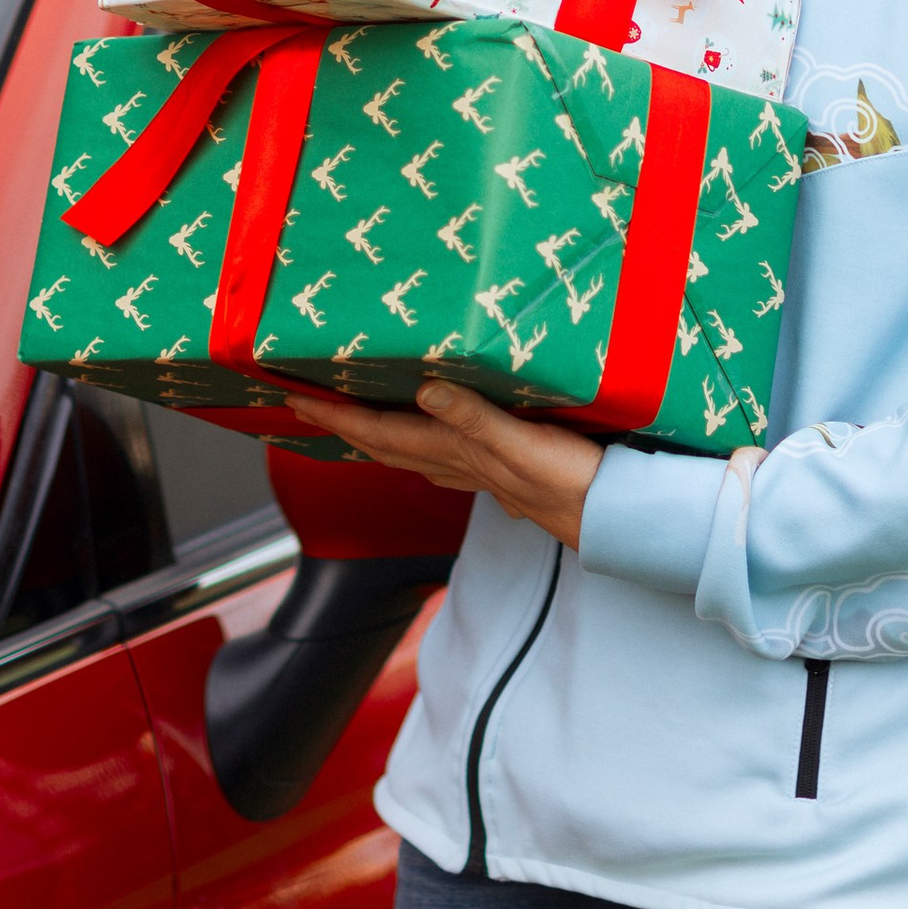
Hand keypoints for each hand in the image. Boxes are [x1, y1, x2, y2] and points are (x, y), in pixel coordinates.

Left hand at [287, 380, 603, 552]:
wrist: (612, 519)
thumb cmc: (570, 481)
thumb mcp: (521, 442)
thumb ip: (473, 418)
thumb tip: (425, 390)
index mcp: (454, 451)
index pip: (379, 430)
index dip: (337, 415)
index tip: (295, 400)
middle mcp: (458, 464)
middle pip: (384, 444)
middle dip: (343, 425)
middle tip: (306, 405)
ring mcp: (479, 472)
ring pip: (412, 453)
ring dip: (376, 435)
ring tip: (353, 421)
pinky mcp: (502, 472)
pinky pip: (445, 456)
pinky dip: (422, 444)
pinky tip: (432, 445)